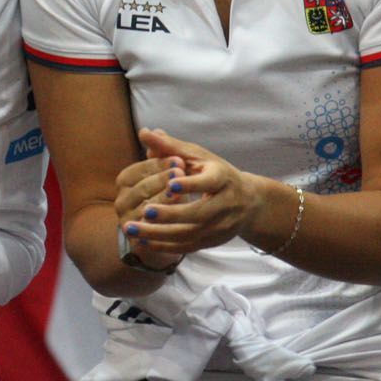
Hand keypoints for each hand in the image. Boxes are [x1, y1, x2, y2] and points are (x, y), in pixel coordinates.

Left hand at [117, 127, 264, 257]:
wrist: (248, 202)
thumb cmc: (215, 173)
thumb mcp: (198, 157)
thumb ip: (170, 147)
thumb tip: (145, 132)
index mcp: (223, 178)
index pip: (209, 182)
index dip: (192, 184)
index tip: (171, 184)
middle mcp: (225, 204)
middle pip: (199, 214)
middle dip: (171, 214)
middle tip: (144, 211)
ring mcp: (220, 226)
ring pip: (189, 234)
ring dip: (159, 233)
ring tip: (132, 228)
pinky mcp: (212, 241)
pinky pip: (187, 247)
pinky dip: (164, 246)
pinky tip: (142, 241)